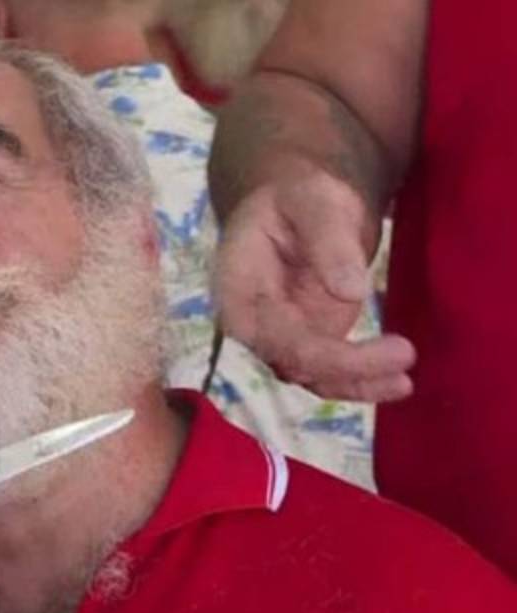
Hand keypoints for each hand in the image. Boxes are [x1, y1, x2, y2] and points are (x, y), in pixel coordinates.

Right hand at [215, 170, 415, 401]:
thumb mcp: (313, 202)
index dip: (327, 354)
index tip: (384, 348)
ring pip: (310, 375)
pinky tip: (396, 383)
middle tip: (405, 354)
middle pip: (293, 362)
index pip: (277, 337)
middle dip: (347, 370)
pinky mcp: (307, 340)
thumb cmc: (298, 196)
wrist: (297, 203)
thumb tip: (352, 291)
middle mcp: (253, 322)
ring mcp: (279, 334)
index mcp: (238, 288)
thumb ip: (328, 241)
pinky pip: (328, 372)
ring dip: (355, 384)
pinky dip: (360, 382)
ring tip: (404, 383)